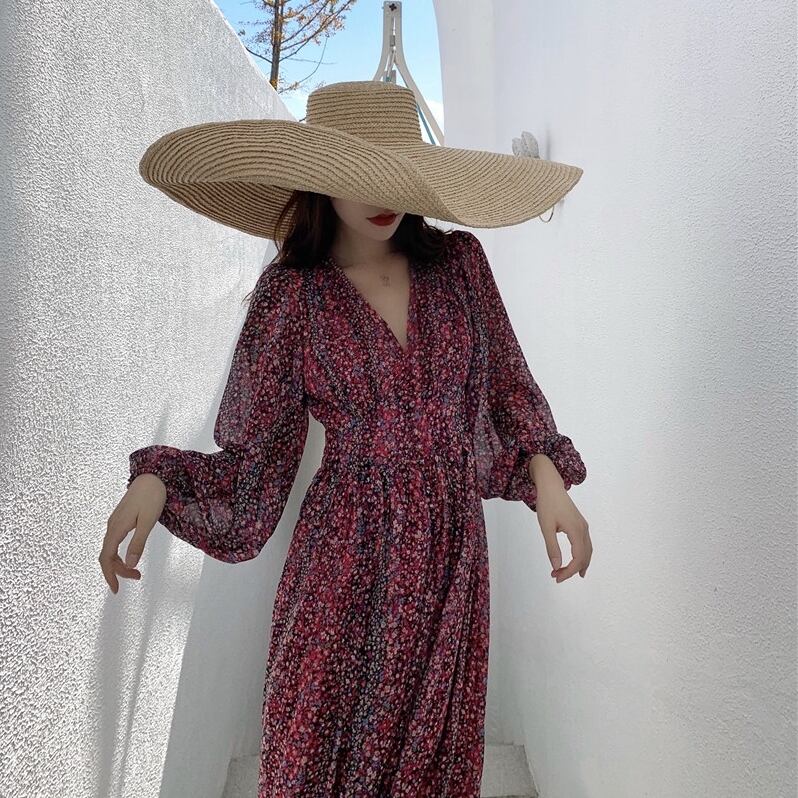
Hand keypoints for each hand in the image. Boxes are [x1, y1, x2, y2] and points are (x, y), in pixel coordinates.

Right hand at [99, 473, 165, 593]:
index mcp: (116, 528)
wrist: (152, 476)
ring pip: (111, 549)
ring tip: (136, 571)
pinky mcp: (121, 519)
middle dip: (118, 571)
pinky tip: (130, 555)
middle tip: (137, 578)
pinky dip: (120, 553)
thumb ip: (138, 543)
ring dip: (120, 562)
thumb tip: (130, 564)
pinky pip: (115, 541)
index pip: (106, 558)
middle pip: (107, 556)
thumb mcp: (148, 522)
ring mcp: (115, 522)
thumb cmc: (152, 496)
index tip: (116, 589)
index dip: (109, 575)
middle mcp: (112, 526)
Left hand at [534, 474, 591, 582]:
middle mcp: (583, 529)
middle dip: (572, 569)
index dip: (569, 571)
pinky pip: (585, 544)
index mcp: (576, 530)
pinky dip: (582, 556)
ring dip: (579, 564)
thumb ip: (552, 547)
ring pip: (587, 551)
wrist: (551, 486)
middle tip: (557, 576)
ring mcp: (583, 526)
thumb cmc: (547, 504)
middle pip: (584, 557)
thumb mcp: (546, 527)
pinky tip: (577, 561)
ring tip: (570, 575)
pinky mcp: (580, 524)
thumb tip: (556, 566)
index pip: (578, 558)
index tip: (556, 577)